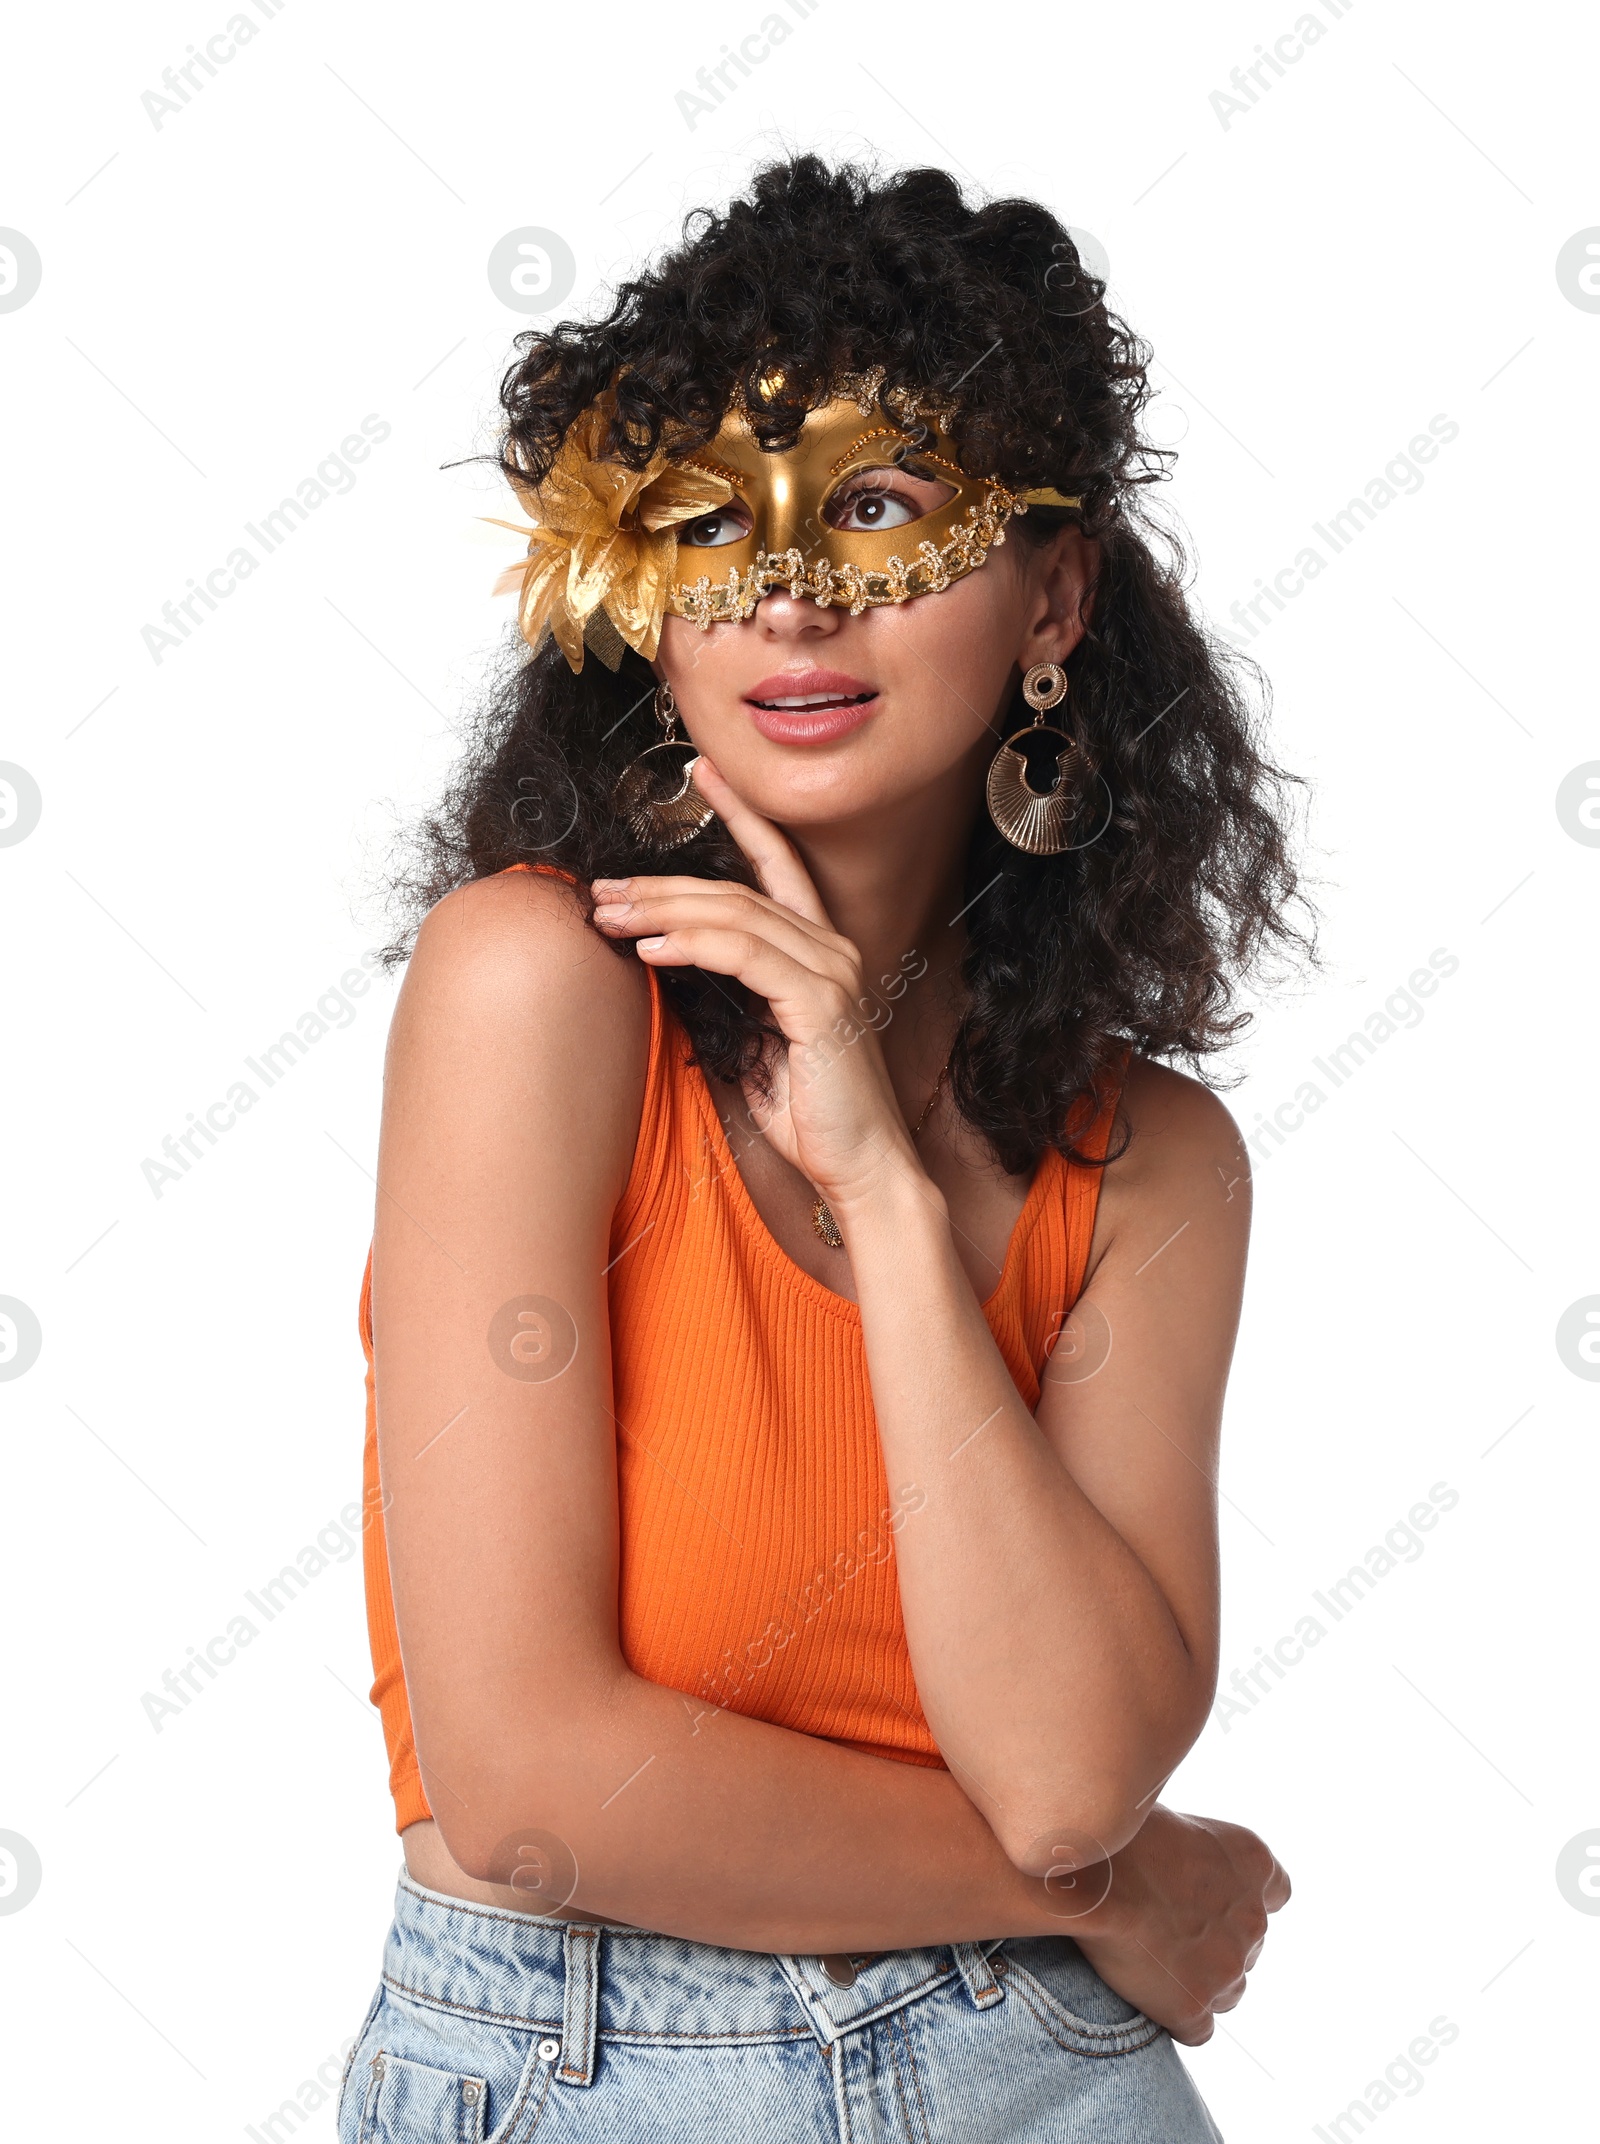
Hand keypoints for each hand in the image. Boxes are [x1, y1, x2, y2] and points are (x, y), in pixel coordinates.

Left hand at [590, 755, 922, 1214]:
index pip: (777, 865)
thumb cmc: (810, 1116)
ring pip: (735, 915)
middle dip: (662, 885)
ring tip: (608, 916)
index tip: (700, 771)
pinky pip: (745, 955)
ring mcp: (830, 972)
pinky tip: (650, 950)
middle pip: (736, 890)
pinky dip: (693, 946)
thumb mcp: (753, 1044)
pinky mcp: (820, 1002)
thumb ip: (724, 997)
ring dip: (663, 911)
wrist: (861, 1170)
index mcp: (818, 952)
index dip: (742, 813)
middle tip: (602, 888)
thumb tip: (662, 962)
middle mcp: (831, 949)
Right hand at [1064, 1807, 1289, 2043]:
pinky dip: (1176, 2017)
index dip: (1242, 1900)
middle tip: (1164, 1929)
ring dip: (1199, 1982)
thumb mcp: (1172, 1818)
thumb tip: (1176, 1862)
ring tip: (1150, 1962)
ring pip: (1226, 1991)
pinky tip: (1144, 1994)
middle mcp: (1253, 1919)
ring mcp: (1227, 1968)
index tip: (1212, 1901)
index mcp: (1252, 1862)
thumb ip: (1194, 1850)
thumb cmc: (1117, 1836)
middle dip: (1213, 1943)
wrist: (1090, 1878)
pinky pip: (1197, 2029)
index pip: (1276, 1891)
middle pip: (1246, 1946)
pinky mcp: (1194, 2006)